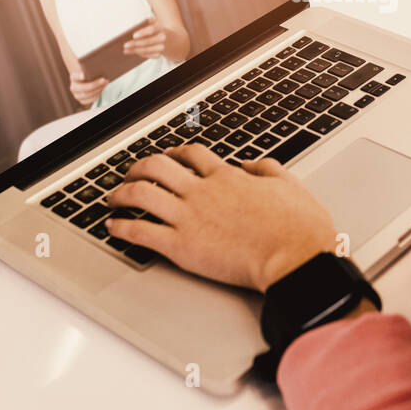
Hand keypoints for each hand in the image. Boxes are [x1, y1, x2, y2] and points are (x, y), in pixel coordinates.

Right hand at [69, 68, 107, 106]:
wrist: (88, 81)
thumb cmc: (90, 73)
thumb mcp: (88, 70)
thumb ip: (90, 68)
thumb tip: (99, 63)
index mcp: (73, 77)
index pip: (74, 77)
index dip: (78, 76)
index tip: (84, 75)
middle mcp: (73, 87)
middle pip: (83, 88)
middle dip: (95, 84)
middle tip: (104, 79)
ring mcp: (77, 95)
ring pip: (87, 94)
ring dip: (98, 89)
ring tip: (106, 83)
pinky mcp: (82, 101)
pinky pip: (90, 99)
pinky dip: (98, 94)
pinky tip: (103, 89)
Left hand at [105, 145, 338, 291]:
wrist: (295, 257)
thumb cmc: (298, 227)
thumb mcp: (290, 184)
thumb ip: (268, 169)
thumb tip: (253, 163)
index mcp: (227, 177)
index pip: (192, 155)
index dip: (175, 153)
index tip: (169, 157)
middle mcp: (202, 191)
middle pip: (158, 166)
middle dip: (139, 167)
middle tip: (130, 174)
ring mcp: (189, 217)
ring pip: (141, 193)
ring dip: (121, 192)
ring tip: (112, 197)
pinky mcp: (181, 246)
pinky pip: (141, 231)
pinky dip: (121, 228)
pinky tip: (113, 228)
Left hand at [123, 21, 166, 59]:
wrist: (172, 41)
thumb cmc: (158, 30)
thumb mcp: (155, 23)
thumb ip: (147, 22)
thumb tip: (135, 24)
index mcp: (160, 28)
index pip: (151, 30)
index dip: (143, 33)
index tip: (133, 36)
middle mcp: (162, 38)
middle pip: (147, 42)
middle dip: (135, 44)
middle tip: (125, 45)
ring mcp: (161, 47)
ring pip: (146, 50)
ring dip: (134, 50)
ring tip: (125, 50)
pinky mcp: (159, 54)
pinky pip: (147, 55)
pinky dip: (139, 53)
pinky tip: (131, 52)